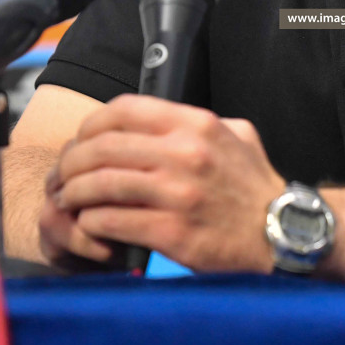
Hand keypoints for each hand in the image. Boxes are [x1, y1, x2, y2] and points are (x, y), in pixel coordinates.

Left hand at [39, 95, 281, 273]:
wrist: (281, 234)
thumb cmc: (255, 188)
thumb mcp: (238, 135)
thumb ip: (200, 122)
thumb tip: (163, 117)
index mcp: (196, 124)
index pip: (124, 109)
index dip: (91, 124)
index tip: (81, 141)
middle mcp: (184, 153)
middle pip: (102, 147)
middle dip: (72, 162)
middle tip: (63, 176)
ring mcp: (177, 193)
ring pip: (100, 183)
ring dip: (74, 192)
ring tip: (67, 200)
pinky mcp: (171, 232)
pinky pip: (111, 220)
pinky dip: (91, 221)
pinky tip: (88, 224)